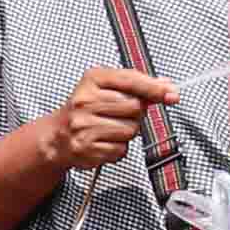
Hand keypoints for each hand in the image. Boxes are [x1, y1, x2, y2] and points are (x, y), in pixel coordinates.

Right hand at [44, 65, 177, 179]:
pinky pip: (121, 150)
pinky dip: (118, 148)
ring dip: (127, 132)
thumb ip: (136, 84)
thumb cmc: (85, 110)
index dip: (154, 88)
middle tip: (120, 114)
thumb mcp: (106, 88)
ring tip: (110, 129)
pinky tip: (104, 141)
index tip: (171, 93)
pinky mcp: (86, 148)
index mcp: (92, 79)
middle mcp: (85, 101)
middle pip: (134, 107)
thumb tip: (166, 85)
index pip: (130, 80)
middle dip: (135, 113)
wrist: (57, 136)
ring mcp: (84, 125)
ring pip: (130, 130)